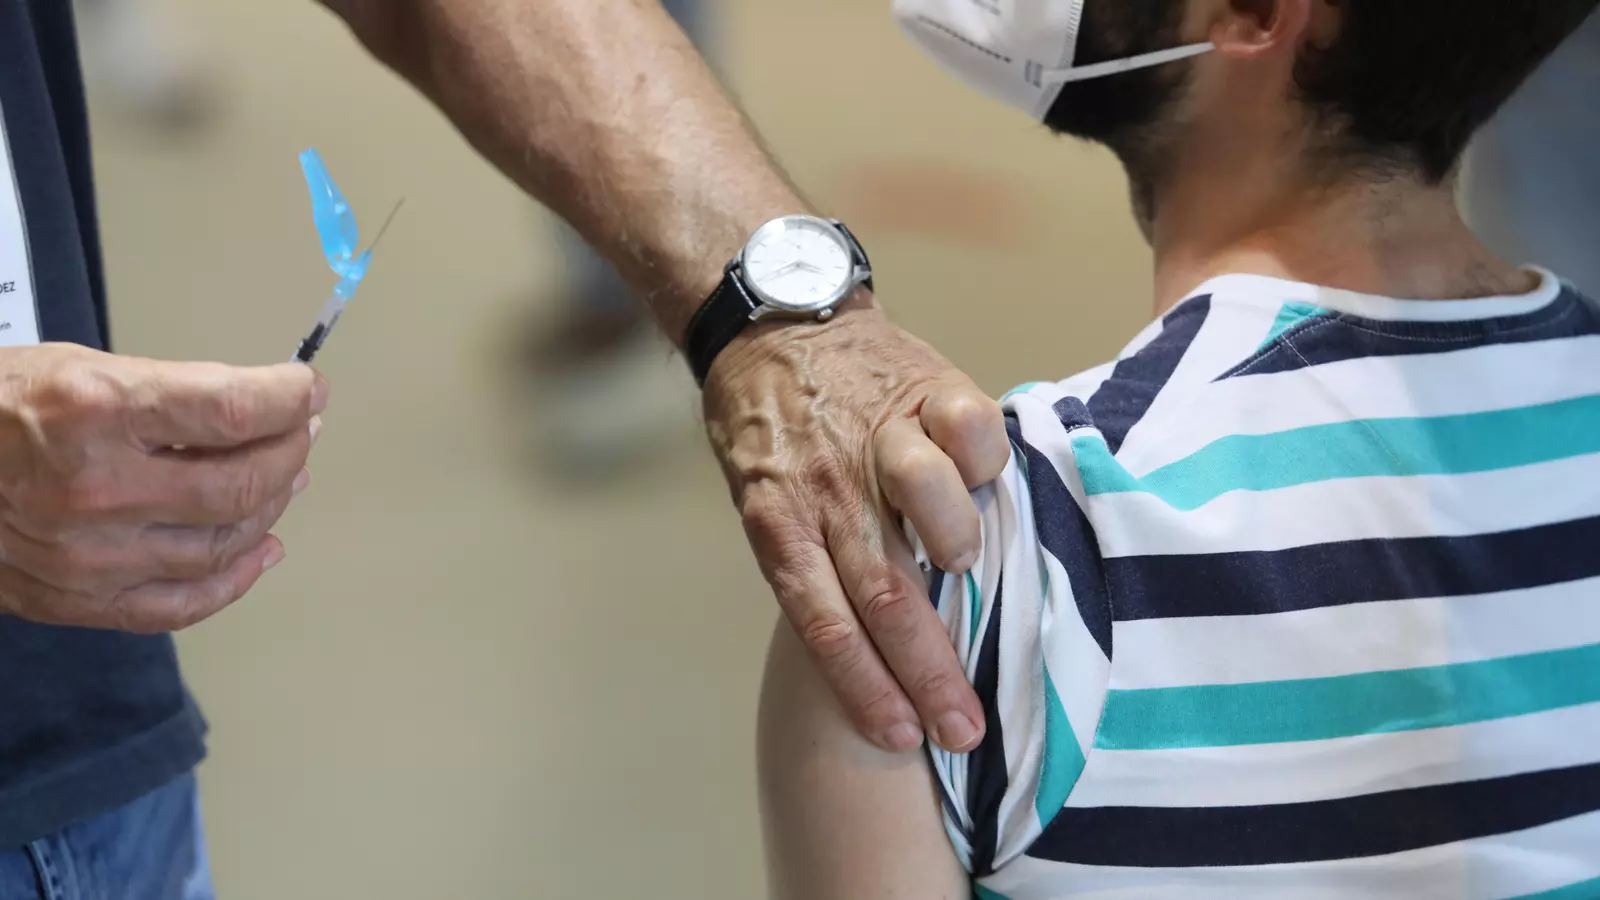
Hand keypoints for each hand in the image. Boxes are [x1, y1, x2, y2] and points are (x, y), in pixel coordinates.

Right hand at [0, 344, 325, 632]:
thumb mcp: (83, 368)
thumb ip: (176, 393)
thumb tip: (268, 409)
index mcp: (97, 408)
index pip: (235, 409)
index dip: (290, 398)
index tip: (307, 389)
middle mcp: (97, 487)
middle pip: (243, 481)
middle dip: (290, 451)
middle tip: (300, 432)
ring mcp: (88, 554)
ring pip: (225, 542)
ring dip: (271, 507)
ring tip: (283, 479)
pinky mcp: (77, 599)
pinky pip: (183, 603)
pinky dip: (236, 578)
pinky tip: (261, 550)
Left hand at [703, 295, 1009, 752]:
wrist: (772, 315)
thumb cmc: (774, 426)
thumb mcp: (764, 495)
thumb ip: (812, 557)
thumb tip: (871, 642)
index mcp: (779, 521)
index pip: (822, 621)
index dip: (864, 685)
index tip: (902, 738)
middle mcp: (825, 486)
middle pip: (882, 591)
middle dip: (929, 669)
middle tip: (966, 727)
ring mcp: (875, 434)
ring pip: (923, 502)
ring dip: (953, 545)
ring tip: (964, 563)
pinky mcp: (921, 386)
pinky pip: (966, 428)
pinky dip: (980, 460)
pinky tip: (982, 479)